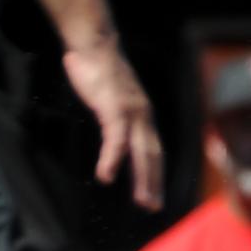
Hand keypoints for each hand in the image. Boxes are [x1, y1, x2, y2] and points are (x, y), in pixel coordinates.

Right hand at [62, 37, 163, 209]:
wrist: (93, 42)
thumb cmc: (99, 69)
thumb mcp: (114, 96)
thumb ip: (118, 114)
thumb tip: (116, 129)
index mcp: (144, 116)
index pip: (155, 151)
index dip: (156, 174)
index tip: (156, 195)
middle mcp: (143, 116)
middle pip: (153, 156)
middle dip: (155, 184)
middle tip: (154, 208)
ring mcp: (131, 112)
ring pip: (141, 153)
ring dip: (143, 179)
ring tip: (141, 202)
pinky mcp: (114, 108)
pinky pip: (115, 140)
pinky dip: (112, 160)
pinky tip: (105, 176)